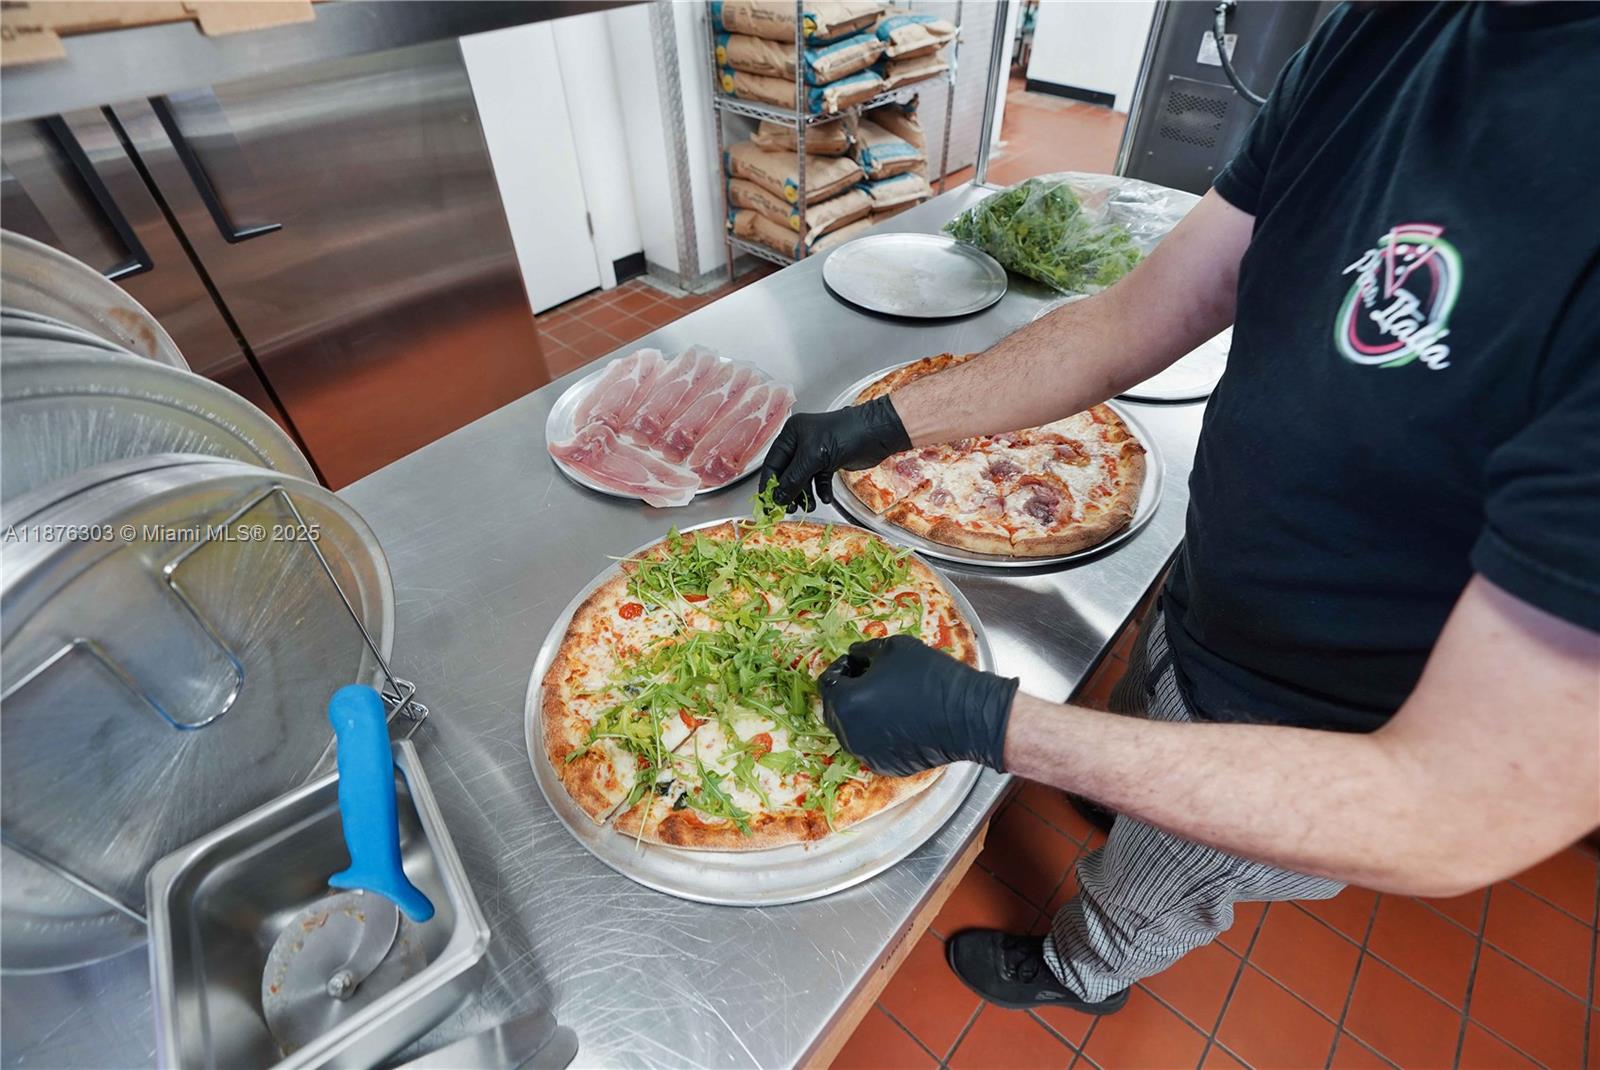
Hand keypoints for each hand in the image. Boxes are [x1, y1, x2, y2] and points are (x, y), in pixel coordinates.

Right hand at [757, 396, 911, 510]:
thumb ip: (794, 479)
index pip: (773, 463)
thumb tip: (778, 497)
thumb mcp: (814, 458)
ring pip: (802, 479)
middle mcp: (801, 442)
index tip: (767, 503)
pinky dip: (821, 490)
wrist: (877, 433)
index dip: (769, 484)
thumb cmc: (846, 434)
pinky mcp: (829, 461)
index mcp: (792, 434)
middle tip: (788, 509)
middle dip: (788, 492)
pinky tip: (825, 498)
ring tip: (809, 506)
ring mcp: (815, 452)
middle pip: (787, 473)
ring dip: (805, 494)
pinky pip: (819, 480)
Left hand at [819, 635, 1018, 775]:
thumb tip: (855, 656)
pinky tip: (897, 716)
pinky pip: (870, 744)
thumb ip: (865, 651)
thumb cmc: (929, 677)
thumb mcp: (893, 648)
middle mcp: (849, 734)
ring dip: (859, 711)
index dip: (841, 668)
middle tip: (868, 677)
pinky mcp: (884, 766)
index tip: (857, 662)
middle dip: (846, 690)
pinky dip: (875, 730)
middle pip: (834, 709)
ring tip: (883, 696)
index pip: (827, 683)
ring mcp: (866, 754)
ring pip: (850, 729)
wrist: (967, 716)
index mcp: (846, 703)